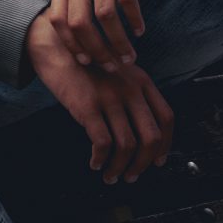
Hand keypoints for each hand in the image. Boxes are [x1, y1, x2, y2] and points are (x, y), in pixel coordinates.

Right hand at [26, 13, 173, 182]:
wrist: (55, 47)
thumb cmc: (85, 63)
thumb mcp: (118, 72)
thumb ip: (133, 94)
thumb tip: (143, 131)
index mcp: (141, 80)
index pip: (166, 118)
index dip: (165, 145)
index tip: (157, 161)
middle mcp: (130, 88)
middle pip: (151, 136)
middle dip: (144, 163)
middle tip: (133, 175)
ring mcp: (110, 97)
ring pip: (127, 145)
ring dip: (120, 167)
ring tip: (111, 175)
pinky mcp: (88, 106)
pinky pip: (102, 143)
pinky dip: (101, 159)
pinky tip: (95, 163)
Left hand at [49, 0, 181, 70]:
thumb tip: (74, 19)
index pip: (59, 19)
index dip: (71, 45)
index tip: (86, 61)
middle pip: (79, 23)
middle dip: (95, 51)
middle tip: (111, 66)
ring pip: (104, 15)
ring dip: (118, 41)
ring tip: (129, 54)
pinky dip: (133, 19)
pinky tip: (140, 29)